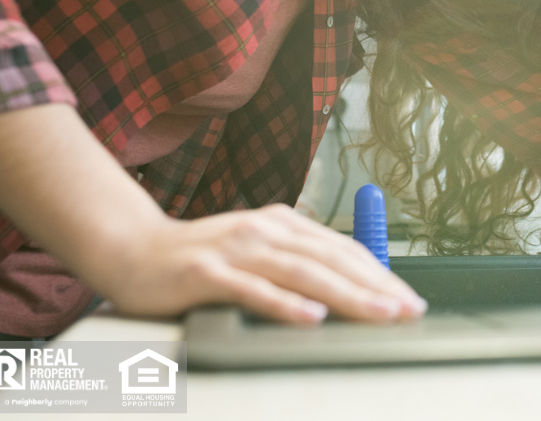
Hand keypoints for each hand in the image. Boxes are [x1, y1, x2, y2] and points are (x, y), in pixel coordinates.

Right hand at [96, 203, 426, 324]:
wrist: (131, 249)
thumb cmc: (199, 258)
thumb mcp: (256, 250)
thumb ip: (296, 262)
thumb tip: (347, 286)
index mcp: (283, 224)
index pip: (344, 249)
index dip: (380, 274)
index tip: (408, 299)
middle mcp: (266, 230)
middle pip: (332, 259)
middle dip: (376, 287)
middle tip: (408, 311)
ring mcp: (237, 250)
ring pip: (303, 273)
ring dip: (347, 295)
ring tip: (379, 313)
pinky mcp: (207, 273)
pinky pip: (253, 290)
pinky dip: (285, 304)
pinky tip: (312, 317)